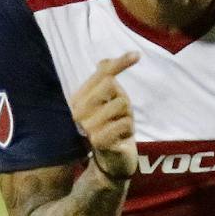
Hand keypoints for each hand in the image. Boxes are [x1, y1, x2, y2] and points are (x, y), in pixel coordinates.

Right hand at [69, 53, 139, 181]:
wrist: (111, 161)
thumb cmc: (111, 129)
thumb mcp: (110, 103)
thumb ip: (106, 83)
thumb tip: (104, 60)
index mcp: (78, 98)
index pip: (100, 74)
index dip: (119, 63)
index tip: (137, 55)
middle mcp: (77, 110)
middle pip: (110, 85)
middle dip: (123, 100)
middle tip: (119, 117)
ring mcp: (86, 125)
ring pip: (121, 103)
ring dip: (128, 116)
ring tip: (119, 128)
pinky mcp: (98, 140)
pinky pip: (124, 122)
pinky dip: (129, 128)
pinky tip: (122, 138)